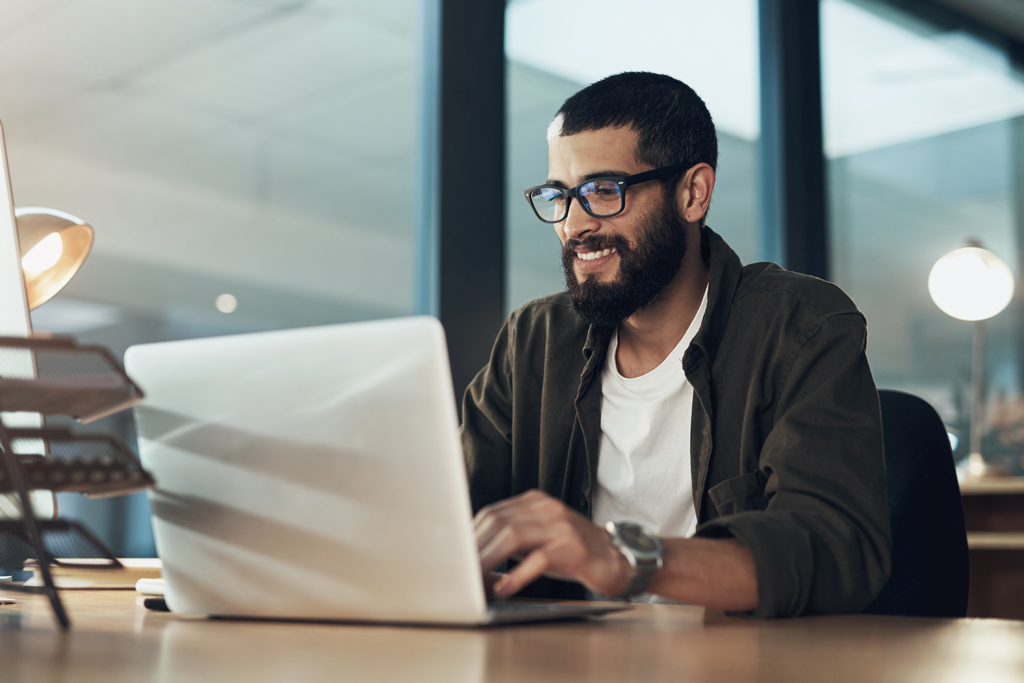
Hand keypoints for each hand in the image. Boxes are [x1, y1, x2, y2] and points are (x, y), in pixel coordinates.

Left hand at [473, 489, 630, 597]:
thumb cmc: (572, 553)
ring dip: (488, 561)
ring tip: (475, 582)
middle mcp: (546, 508)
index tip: (455, 558)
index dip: (470, 536)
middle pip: (498, 522)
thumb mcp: (538, 540)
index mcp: (534, 502)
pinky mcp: (573, 548)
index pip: (491, 514)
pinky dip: (517, 575)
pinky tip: (504, 588)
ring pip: (513, 536)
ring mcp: (561, 526)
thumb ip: (510, 541)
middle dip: (474, 550)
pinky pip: (538, 559)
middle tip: (459, 574)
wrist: (616, 560)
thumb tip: (472, 557)